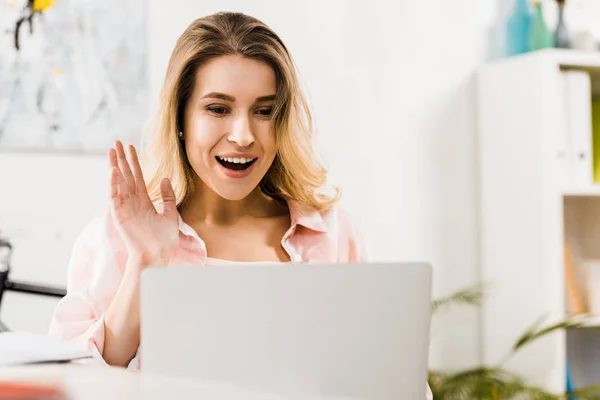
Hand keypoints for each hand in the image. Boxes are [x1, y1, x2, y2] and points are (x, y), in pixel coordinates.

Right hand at [108, 141, 179, 268]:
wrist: (162, 255)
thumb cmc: (166, 240)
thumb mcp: (171, 214)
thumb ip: (168, 197)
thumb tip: (164, 179)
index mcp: (144, 201)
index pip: (137, 177)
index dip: (134, 162)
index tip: (131, 147)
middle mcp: (133, 202)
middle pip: (125, 176)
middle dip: (121, 159)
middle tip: (116, 142)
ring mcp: (125, 208)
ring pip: (118, 183)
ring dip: (114, 167)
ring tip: (112, 151)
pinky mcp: (119, 216)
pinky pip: (114, 197)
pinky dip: (113, 184)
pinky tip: (114, 171)